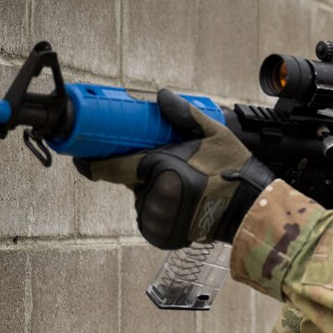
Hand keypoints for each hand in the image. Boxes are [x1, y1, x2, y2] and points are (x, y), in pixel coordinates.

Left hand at [77, 89, 272, 248]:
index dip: (94, 163)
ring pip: (142, 201)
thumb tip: (161, 96)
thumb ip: (185, 115)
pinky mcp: (162, 236)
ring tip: (186, 192)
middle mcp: (157, 196)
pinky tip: (183, 208)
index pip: (114, 168)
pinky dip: (160, 213)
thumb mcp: (215, 135)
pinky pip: (150, 219)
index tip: (82, 159)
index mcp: (164, 169)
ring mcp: (159, 219)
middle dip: (145, 176)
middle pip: (133, 183)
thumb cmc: (235, 172)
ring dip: (154, 194)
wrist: (251, 211)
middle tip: (172, 172)